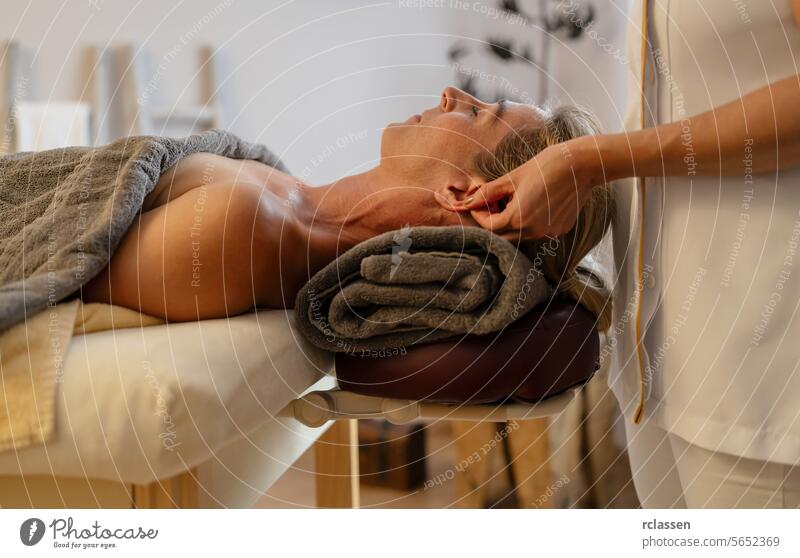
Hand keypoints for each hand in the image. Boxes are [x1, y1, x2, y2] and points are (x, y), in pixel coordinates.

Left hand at [451, 141, 596, 240]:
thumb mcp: (512, 178)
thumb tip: (468, 202)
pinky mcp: (560, 229)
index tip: (480, 203)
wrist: (581, 164)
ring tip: (515, 199)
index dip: (481, 215)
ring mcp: (549, 232)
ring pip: (521, 234)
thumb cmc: (545, 166)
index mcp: (518, 219)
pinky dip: (531, 221)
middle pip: (503, 235)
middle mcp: (533, 231)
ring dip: (512, 222)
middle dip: (494, 221)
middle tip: (494, 203)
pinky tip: (535, 202)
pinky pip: (538, 230)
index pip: (489, 227)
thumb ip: (488, 193)